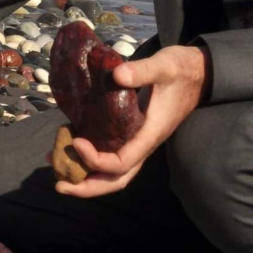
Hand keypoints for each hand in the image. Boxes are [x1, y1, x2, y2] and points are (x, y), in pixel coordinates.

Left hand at [54, 44, 209, 198]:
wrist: (196, 73)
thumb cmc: (180, 70)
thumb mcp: (163, 66)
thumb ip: (142, 71)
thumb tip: (117, 75)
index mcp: (150, 134)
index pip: (122, 162)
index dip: (97, 159)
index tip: (76, 142)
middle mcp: (143, 144)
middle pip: (117, 179)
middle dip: (88, 187)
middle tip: (59, 184)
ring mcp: (138, 141)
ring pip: (113, 172)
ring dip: (86, 176)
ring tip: (56, 166)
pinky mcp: (132, 134)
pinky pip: (111, 155)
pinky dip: (89, 157)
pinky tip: (69, 144)